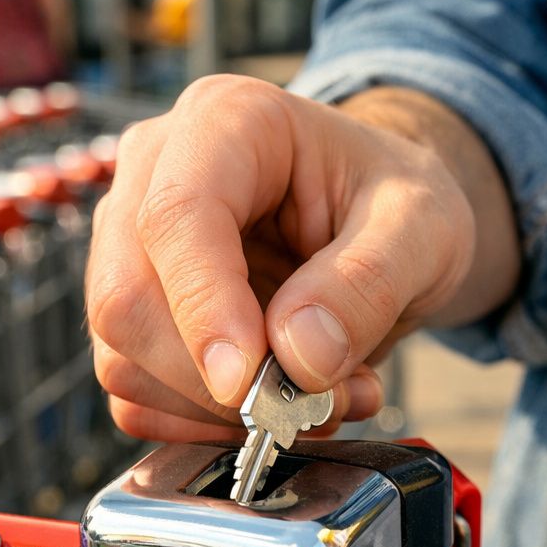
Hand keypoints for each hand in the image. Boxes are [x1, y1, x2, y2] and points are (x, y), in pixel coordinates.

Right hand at [86, 75, 484, 440]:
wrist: (386, 224)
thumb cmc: (396, 203)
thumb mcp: (424, 227)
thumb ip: (369, 281)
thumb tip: (297, 357)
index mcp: (225, 121)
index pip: (176, 215)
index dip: (204, 308)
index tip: (249, 384)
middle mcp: (154, 174)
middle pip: (127, 297)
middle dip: (217, 380)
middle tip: (322, 400)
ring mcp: (130, 247)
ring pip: (122, 357)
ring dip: (220, 411)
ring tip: (324, 396)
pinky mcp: (135, 316)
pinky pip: (135, 395)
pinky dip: (206, 425)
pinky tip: (281, 403)